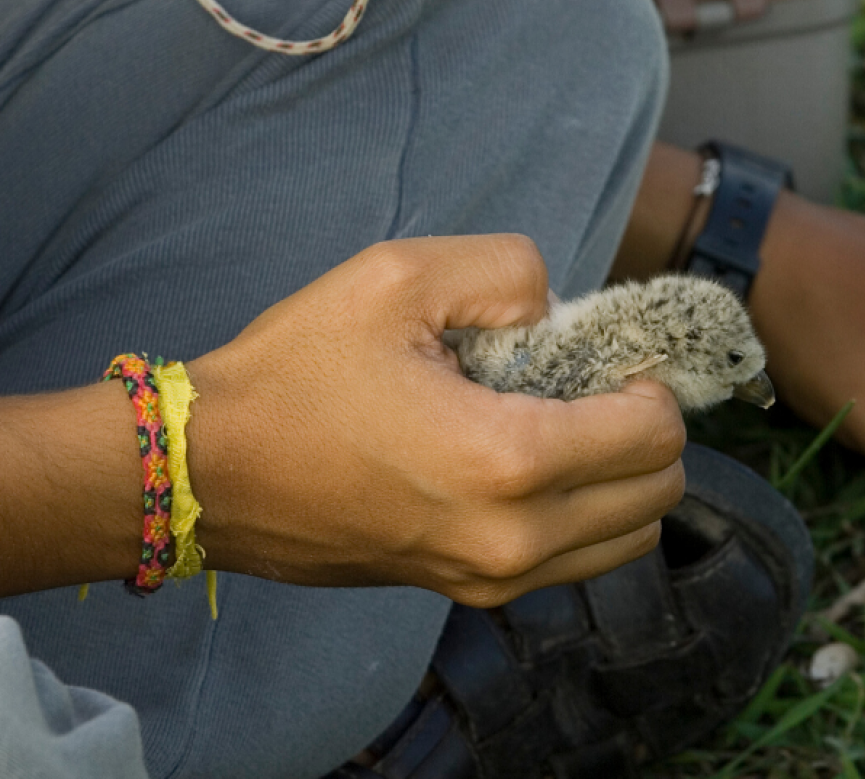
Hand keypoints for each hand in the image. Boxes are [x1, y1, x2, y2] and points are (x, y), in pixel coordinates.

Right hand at [187, 236, 686, 607]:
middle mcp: (514, 538)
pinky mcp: (470, 593)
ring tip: (566, 426)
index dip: (647, 381)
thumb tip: (558, 311)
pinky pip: (577, 561)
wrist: (206, 472)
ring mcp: (494, 579)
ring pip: (630, 538)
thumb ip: (507, 271)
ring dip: (623, 479)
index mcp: (509, 462)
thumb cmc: (296, 374)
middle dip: (645, 430)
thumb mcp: (398, 277)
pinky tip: (531, 465)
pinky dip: (585, 514)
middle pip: (658, 492)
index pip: (655, 434)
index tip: (606, 355)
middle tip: (591, 386)